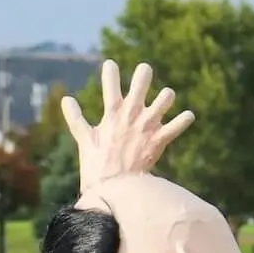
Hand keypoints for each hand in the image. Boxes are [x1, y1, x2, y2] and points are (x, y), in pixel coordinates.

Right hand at [62, 60, 194, 189]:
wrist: (116, 188)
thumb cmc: (98, 165)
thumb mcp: (84, 139)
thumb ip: (75, 118)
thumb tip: (65, 99)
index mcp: (113, 113)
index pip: (110, 85)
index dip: (110, 72)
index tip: (111, 64)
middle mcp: (132, 115)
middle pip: (141, 84)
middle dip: (143, 74)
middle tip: (145, 70)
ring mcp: (147, 127)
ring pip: (163, 101)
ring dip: (166, 97)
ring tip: (166, 96)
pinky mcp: (159, 140)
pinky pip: (176, 127)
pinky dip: (183, 121)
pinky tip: (188, 115)